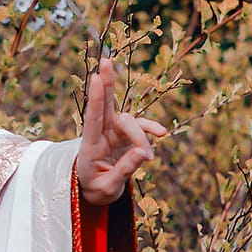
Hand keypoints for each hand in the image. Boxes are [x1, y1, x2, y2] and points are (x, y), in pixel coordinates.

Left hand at [76, 58, 167, 206]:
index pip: (92, 119)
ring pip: (130, 122)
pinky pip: (141, 127)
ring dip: (142, 136)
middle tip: (106, 61)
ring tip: (148, 158)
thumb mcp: (107, 187)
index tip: (95, 78)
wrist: (95, 191)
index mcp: (89, 146)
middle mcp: (100, 134)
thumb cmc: (96, 190)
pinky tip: (162, 134)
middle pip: (104, 104)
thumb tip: (145, 152)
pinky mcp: (125, 135)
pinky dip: (150, 129)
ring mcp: (113, 132)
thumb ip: (124, 170)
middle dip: (105, 83)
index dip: (95, 99)